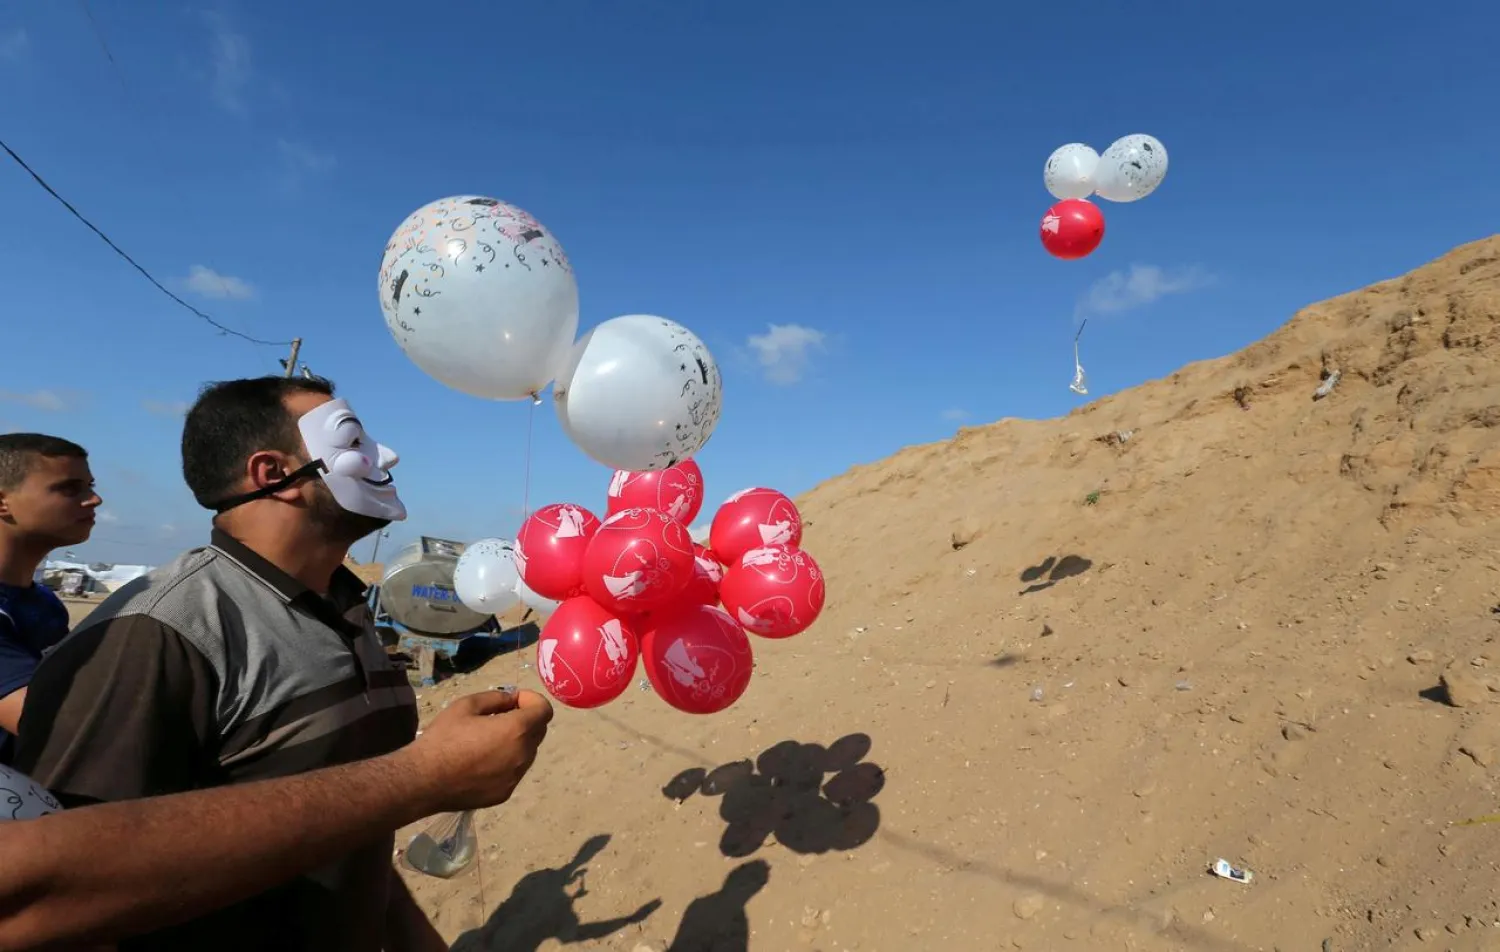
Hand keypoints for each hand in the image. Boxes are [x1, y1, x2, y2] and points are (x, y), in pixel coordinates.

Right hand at [402, 689, 553, 812]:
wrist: (423, 780)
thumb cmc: (443, 738)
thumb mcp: (466, 705)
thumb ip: (496, 698)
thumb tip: (512, 700)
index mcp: (517, 730)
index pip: (544, 710)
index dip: (533, 701)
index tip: (514, 700)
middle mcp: (523, 755)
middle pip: (539, 731)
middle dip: (526, 719)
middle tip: (500, 717)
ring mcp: (515, 777)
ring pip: (527, 753)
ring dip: (517, 742)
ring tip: (488, 740)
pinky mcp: (505, 793)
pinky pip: (514, 771)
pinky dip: (507, 762)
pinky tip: (482, 761)